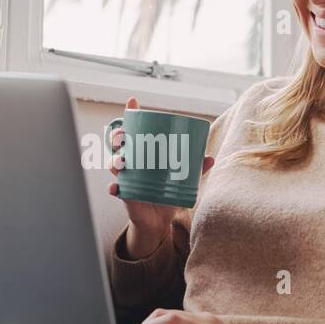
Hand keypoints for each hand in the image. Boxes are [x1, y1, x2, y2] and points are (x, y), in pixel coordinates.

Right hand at [109, 97, 213, 258]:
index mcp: (143, 154)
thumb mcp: (182, 179)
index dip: (130, 116)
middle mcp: (131, 164)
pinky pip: (116, 190)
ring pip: (114, 165)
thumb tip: (210, 157)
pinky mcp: (125, 195)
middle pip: (118, 145)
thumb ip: (195, 169)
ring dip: (115, 161)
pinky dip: (114, 188)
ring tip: (122, 162)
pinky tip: (116, 187)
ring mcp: (126, 179)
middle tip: (123, 135)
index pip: (134, 131)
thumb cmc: (168, 194)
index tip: (132, 103)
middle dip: (117, 137)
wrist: (159, 220)